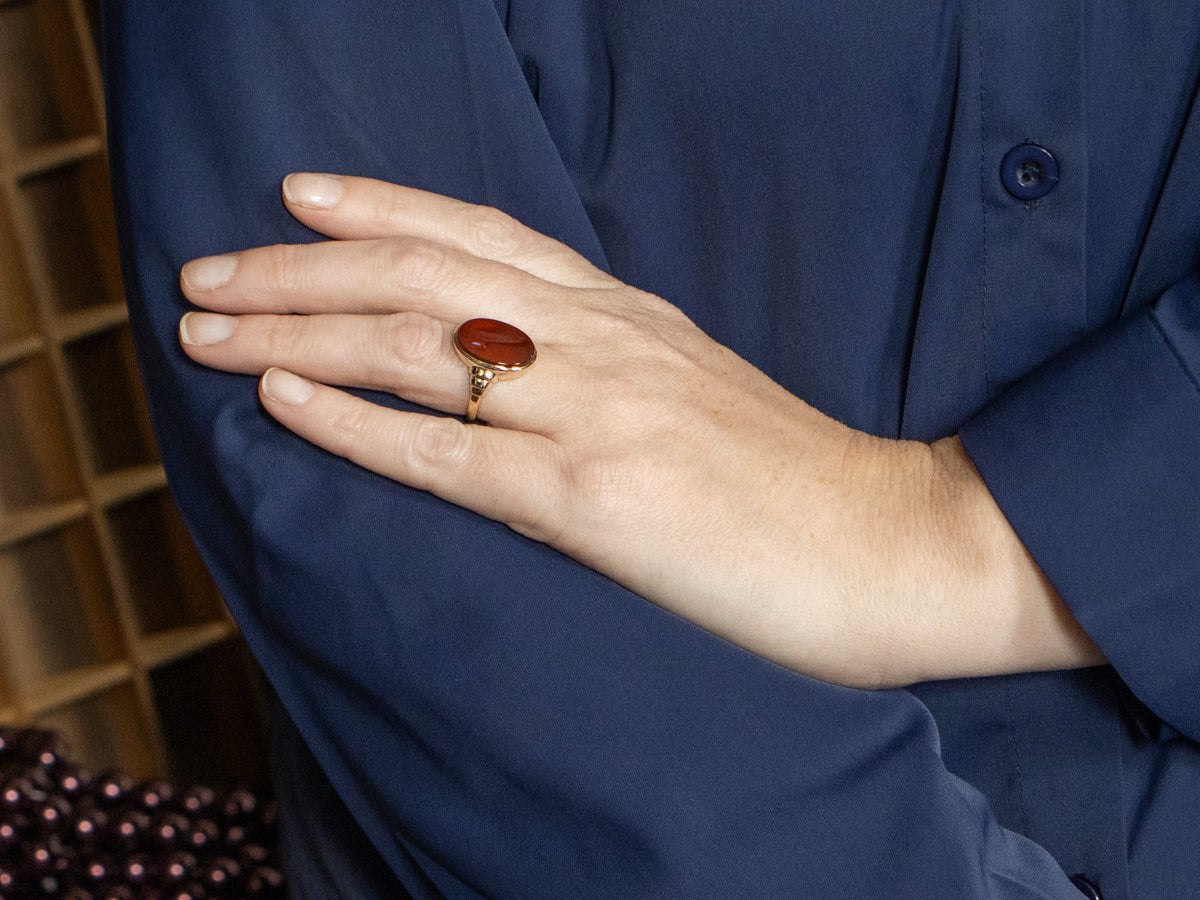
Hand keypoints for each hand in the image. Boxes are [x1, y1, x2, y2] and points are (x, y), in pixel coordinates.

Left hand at [178, 174, 1102, 687]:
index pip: (483, 237)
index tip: (300, 197)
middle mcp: (604, 344)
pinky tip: (278, 402)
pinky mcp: (596, 498)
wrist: (897, 546)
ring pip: (418, 351)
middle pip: (426, 280)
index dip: (383, 209)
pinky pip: (446, 456)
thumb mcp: (700, 391)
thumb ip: (615, 364)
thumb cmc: (797, 483)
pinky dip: (353, 423)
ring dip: (297, 331)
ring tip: (205, 326)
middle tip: (208, 272)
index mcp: (630, 318)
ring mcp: (598, 414)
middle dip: (301, 269)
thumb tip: (529, 365)